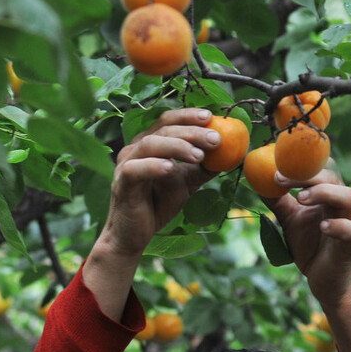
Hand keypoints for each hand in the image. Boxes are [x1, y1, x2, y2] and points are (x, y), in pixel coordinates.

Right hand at [101, 108, 218, 257]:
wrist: (134, 236)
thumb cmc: (157, 206)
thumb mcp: (186, 183)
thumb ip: (202, 168)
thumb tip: (229, 155)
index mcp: (149, 144)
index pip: (167, 120)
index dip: (188, 115)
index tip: (211, 117)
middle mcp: (134, 149)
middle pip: (163, 129)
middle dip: (191, 131)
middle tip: (215, 140)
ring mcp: (125, 165)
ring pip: (149, 144)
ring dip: (177, 146)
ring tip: (199, 155)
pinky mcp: (121, 183)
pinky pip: (134, 169)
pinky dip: (153, 166)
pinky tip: (170, 168)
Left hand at [261, 167, 350, 307]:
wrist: (324, 279)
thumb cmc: (309, 245)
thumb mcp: (289, 219)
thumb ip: (278, 201)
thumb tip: (260, 181)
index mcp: (326, 194)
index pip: (321, 168)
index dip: (300, 163)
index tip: (274, 167)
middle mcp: (340, 204)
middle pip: (333, 177)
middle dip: (307, 175)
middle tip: (280, 179)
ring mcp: (350, 222)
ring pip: (349, 197)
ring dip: (325, 193)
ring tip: (301, 198)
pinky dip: (340, 226)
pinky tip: (323, 226)